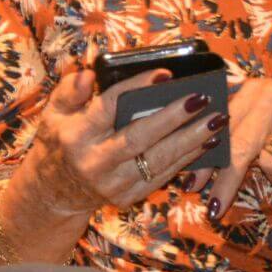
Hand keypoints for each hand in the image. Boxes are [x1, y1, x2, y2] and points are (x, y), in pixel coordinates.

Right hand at [12, 65, 225, 215]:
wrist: (56, 190)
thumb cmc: (61, 140)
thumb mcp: (54, 112)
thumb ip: (68, 91)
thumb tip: (87, 75)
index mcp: (75, 135)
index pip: (109, 107)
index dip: (137, 88)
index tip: (165, 73)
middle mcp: (94, 162)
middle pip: (139, 137)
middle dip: (174, 117)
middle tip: (202, 98)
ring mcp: (112, 184)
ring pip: (158, 161)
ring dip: (191, 140)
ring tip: (217, 120)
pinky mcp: (127, 198)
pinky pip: (163, 177)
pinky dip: (188, 159)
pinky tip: (208, 142)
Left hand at [206, 75, 271, 215]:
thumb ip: (245, 124)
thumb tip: (207, 157)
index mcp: (253, 91)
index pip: (219, 128)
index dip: (204, 159)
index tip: (189, 184)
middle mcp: (271, 97)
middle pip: (237, 148)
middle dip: (223, 182)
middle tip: (214, 208)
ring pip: (269, 163)